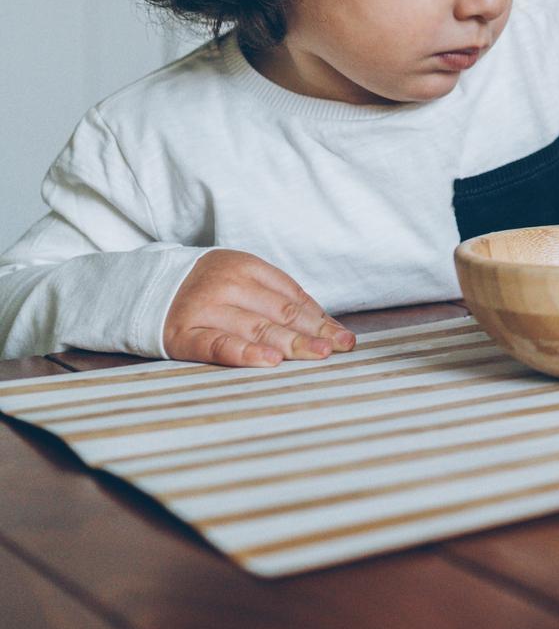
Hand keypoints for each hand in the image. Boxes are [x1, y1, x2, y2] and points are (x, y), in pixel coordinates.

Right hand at [162, 249, 355, 366]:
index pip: (293, 296)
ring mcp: (205, 310)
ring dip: (292, 344)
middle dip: (314, 332)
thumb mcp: (241, 280)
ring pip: (257, 329)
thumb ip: (277, 298)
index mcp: (246, 267)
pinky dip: (246, 354)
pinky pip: (219, 345)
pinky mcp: (184, 335)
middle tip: (340, 347)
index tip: (344, 336)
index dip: (321, 318)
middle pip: (280, 312)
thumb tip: (324, 325)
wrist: (145, 289)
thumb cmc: (206, 289)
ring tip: (319, 353)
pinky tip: (270, 362)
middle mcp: (227, 285)